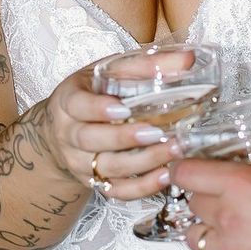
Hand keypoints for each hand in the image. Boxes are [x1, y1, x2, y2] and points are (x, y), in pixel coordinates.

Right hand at [35, 58, 176, 202]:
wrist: (63, 130)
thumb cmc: (94, 94)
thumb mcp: (110, 71)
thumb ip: (146, 65)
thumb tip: (187, 59)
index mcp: (68, 100)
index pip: (77, 105)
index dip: (97, 108)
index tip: (122, 108)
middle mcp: (69, 134)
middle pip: (91, 140)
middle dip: (124, 138)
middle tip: (156, 132)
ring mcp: (80, 162)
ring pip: (107, 168)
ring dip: (141, 162)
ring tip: (172, 151)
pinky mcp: (94, 182)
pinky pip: (116, 190)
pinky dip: (141, 187)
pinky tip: (165, 175)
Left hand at [183, 109, 250, 249]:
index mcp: (243, 184)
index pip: (187, 172)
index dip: (184, 170)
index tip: (189, 171)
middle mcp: (230, 218)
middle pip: (193, 205)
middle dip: (205, 200)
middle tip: (224, 200)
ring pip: (193, 241)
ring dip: (206, 235)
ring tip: (226, 233)